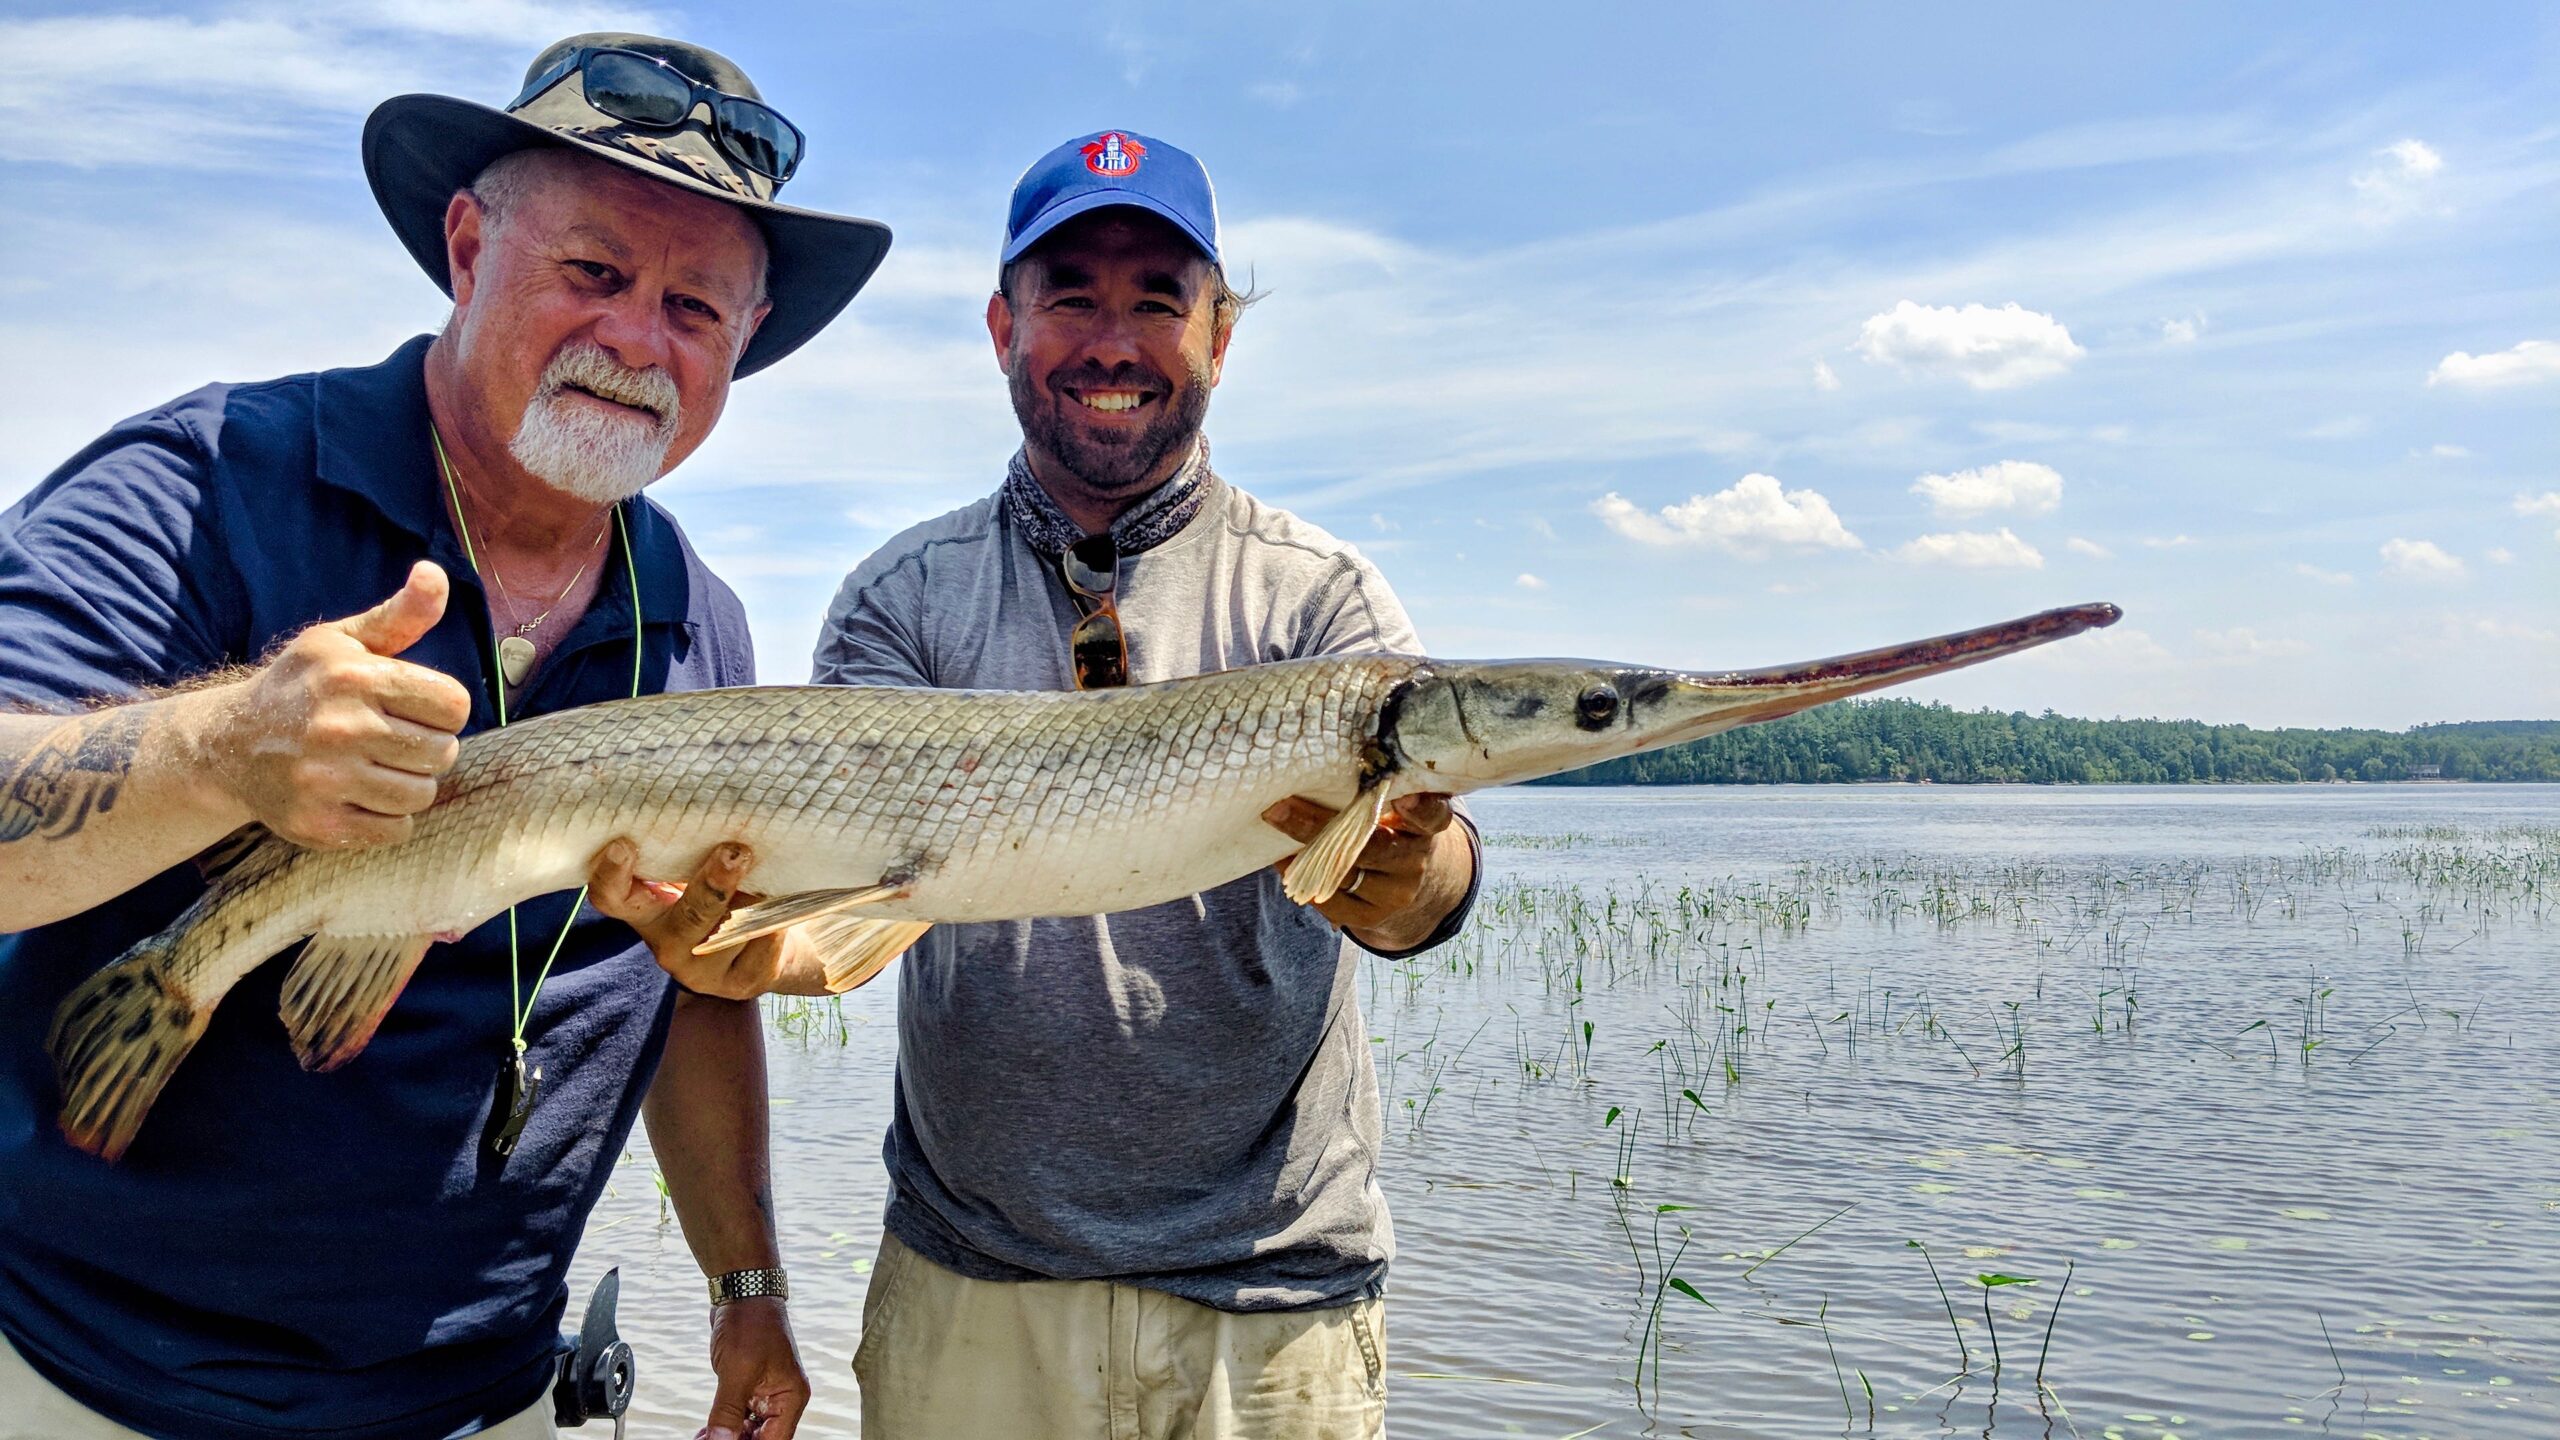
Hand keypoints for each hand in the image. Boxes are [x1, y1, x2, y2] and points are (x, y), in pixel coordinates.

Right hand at [203, 560, 470, 847]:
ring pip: (422, 794)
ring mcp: (325, 781)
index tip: (414, 708)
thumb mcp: (343, 642)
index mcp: (354, 678)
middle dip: (427, 747)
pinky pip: (395, 830)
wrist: (226, 744)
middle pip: (443, 753)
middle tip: (393, 741)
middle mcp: (338, 728)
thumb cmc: (301, 687)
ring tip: (378, 767)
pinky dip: (388, 819)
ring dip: (410, 784)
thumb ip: (400, 615)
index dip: (442, 709)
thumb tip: (433, 573)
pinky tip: (360, 796)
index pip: (453, 705)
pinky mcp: (318, 824)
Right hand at [589, 839, 786, 997]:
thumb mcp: (696, 872)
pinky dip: (775, 923)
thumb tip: (715, 813)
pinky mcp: (738, 983)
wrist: (763, 941)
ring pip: (730, 932)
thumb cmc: (722, 894)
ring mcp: (700, 971)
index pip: (612, 899)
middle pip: (685, 918)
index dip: (611, 875)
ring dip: (755, 901)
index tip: (624, 844)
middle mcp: (666, 944)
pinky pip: (760, 946)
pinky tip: (782, 911)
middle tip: (735, 852)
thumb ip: (691, 853)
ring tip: (772, 877)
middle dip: (713, 884)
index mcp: (646, 911)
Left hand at [701, 1296, 808, 1439]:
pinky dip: (722, 1426)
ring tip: (701, 1439)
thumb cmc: (750, 1323)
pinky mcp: (749, 1387)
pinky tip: (704, 1432)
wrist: (742, 1291)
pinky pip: (738, 1416)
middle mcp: (782, 1399)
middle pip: (761, 1438)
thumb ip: (727, 1411)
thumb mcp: (737, 1371)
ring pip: (748, 1431)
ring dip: (725, 1437)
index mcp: (791, 1397)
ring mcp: (766, 1393)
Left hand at [1263, 792, 1467, 949]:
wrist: (1407, 882)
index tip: (1403, 797)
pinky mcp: (1371, 916)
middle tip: (1280, 806)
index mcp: (1425, 827)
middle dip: (1318, 826)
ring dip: (1302, 852)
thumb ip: (1377, 792)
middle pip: (1369, 847)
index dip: (1420, 808)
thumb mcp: (1397, 808)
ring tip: (1275, 824)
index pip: (1432, 817)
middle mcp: (1415, 861)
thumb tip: (1324, 766)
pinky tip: (1283, 861)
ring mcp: (1395, 893)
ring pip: (1342, 873)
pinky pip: (1330, 901)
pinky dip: (1304, 879)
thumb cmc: (1392, 827)